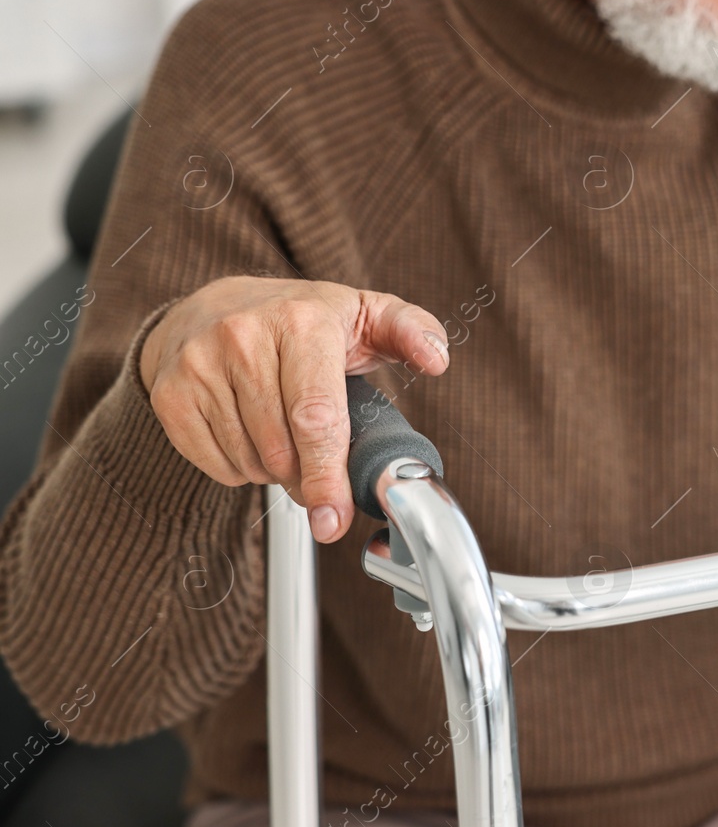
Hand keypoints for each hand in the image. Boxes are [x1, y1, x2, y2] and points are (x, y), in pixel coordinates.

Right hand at [139, 276, 450, 541]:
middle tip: (319, 458)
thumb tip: (437, 357)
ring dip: (275, 469)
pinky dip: (240, 467)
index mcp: (302, 323)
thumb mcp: (365, 314)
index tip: (335, 519)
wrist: (212, 307)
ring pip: (251, 463)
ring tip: (282, 432)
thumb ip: (411, 330)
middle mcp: (244, 338)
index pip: (316, 418)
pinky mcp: (171, 394)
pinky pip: (215, 466)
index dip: (329, 477)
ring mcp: (200, 366)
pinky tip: (249, 433)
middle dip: (308, 475)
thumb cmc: (301, 320)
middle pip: (284, 452)